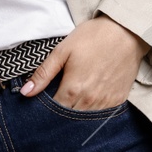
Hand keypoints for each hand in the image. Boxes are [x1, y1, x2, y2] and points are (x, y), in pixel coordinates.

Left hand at [19, 14, 150, 110]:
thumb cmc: (92, 37)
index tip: (43, 106)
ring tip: (73, 103)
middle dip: (61, 116)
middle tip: (57, 106)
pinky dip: (94, 113)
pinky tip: (89, 102)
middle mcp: (90, 100)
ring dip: (77, 115)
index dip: (46, 111)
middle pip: (70, 119)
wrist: (126, 31)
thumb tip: (25, 93)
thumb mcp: (63, 51)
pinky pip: (103, 115)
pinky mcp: (119, 100)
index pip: (54, 112)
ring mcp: (106, 102)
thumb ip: (43, 74)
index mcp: (73, 89)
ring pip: (86, 121)